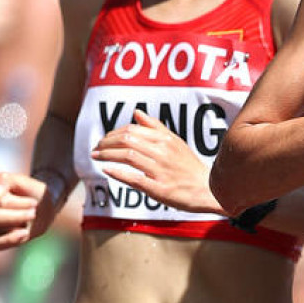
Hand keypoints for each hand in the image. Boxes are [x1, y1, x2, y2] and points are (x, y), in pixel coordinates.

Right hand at [0, 171, 59, 248]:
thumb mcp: (24, 181)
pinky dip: (10, 240)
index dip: (17, 203)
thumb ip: (5, 182)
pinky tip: (24, 233)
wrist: (45, 205)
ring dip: (16, 224)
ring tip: (30, 218)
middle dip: (17, 215)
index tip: (33, 202)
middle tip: (33, 212)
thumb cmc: (33, 191)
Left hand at [91, 109, 221, 213]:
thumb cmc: (188, 167)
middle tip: (96, 149)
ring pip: (128, 156)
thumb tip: (136, 112)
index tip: (103, 140)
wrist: (208, 190)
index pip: (132, 130)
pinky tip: (106, 170)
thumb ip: (155, 127)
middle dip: (106, 143)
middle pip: (127, 141)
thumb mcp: (175, 142)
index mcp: (166, 140)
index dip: (113, 134)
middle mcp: (163, 152)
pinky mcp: (160, 189)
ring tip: (95, 157)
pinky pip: (135, 178)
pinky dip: (118, 173)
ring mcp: (161, 170)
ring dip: (107, 155)